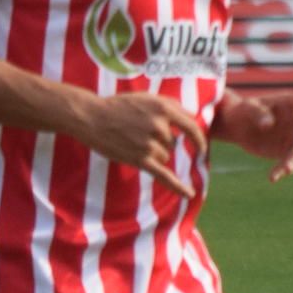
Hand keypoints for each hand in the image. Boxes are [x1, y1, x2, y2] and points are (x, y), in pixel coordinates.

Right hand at [82, 90, 208, 196]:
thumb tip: (191, 117)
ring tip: (130, 143)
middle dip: (158, 143)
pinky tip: (189, 194)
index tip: (201, 147)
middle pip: (172, 144)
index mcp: (163, 108)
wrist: (91, 117)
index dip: (197, 138)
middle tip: (135, 134)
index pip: (191, 126)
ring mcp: (150, 143)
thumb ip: (169, 105)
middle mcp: (159, 125)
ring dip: (151, 153)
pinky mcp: (140, 159)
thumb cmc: (118, 106)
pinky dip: (178, 186)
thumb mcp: (146, 98)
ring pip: (164, 156)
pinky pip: (164, 175)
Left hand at [218, 89, 292, 180]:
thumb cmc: (244, 111)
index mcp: (289, 102)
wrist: (238, 127)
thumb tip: (268, 124)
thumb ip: (258, 113)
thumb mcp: (247, 108)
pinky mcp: (287, 151)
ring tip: (286, 169)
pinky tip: (273, 177)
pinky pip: (290, 161)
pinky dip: (283, 169)